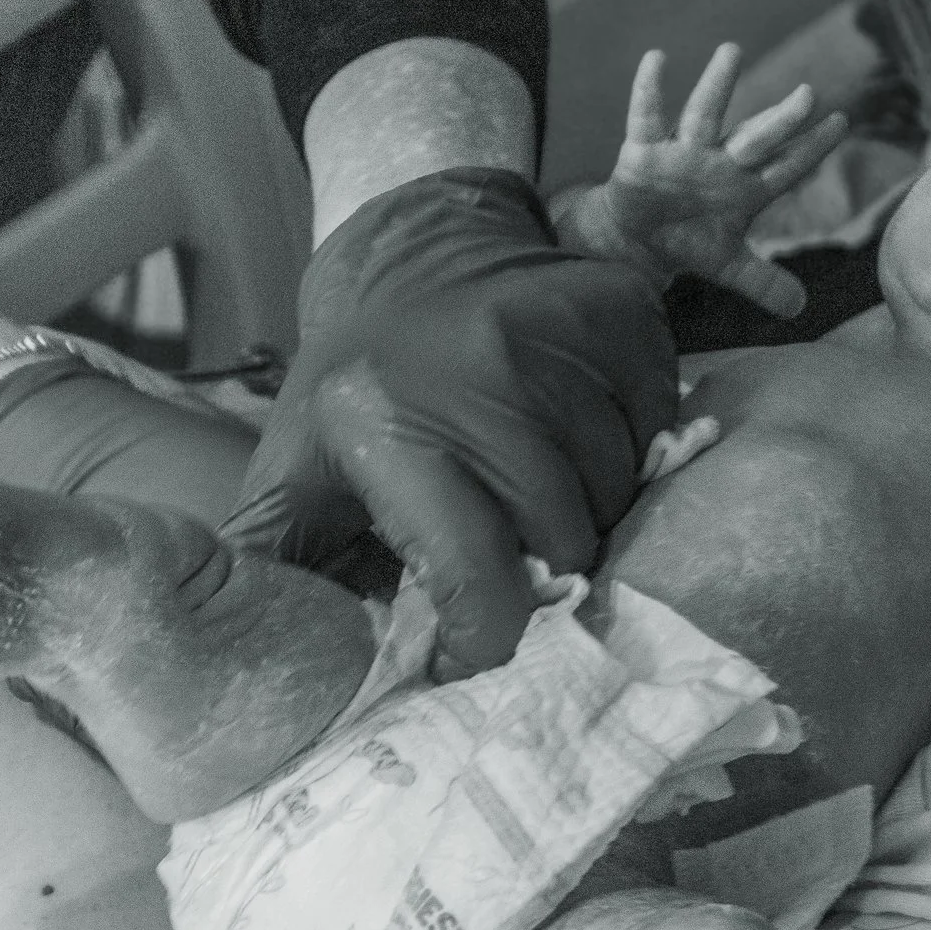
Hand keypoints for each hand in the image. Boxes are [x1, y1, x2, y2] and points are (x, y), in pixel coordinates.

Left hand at [220, 169, 677, 678]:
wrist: (420, 253)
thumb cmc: (359, 387)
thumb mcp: (295, 472)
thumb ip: (279, 570)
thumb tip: (271, 676)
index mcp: (392, 426)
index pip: (474, 574)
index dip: (485, 640)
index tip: (471, 655)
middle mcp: (482, 374)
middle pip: (565, 538)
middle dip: (544, 571)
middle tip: (515, 559)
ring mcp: (561, 337)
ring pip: (621, 488)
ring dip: (592, 511)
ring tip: (544, 493)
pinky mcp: (622, 315)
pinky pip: (659, 428)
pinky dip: (633, 452)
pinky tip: (581, 437)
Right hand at [560, 45, 848, 318]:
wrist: (639, 238)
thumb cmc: (691, 240)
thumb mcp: (728, 266)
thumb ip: (764, 283)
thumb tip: (801, 311)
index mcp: (746, 187)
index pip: (787, 166)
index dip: (812, 149)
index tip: (842, 122)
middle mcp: (721, 162)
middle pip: (756, 137)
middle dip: (780, 119)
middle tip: (808, 94)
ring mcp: (683, 153)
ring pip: (704, 114)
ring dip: (718, 85)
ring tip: (732, 50)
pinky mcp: (643, 151)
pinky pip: (647, 117)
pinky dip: (649, 91)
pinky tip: (656, 59)